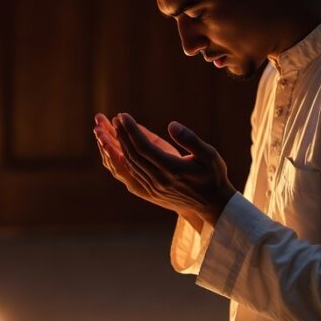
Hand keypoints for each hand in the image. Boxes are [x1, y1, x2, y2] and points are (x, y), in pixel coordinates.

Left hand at [96, 112, 235, 224]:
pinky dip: (121, 160)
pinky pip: (130, 174)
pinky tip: (116, 149)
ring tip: (106, 131)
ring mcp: (152, 188)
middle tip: (112, 119)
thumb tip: (172, 125)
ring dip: (116, 147)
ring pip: (128, 164)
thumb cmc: (213, 176)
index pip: (143, 147)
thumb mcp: (209, 154)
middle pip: (132, 154)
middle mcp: (158, 180)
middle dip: (120, 135)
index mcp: (171, 169)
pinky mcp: (150, 192)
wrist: (212, 205)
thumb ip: (190, 139)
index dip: (131, 130)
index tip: (123, 116)